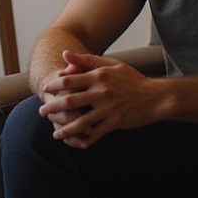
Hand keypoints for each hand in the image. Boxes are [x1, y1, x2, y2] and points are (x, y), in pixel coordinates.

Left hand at [38, 50, 160, 147]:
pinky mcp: (115, 122)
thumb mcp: (111, 65)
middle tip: (42, 112)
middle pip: (70, 101)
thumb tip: (64, 54)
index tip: (45, 90)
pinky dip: (85, 139)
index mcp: (99, 76)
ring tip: (55, 134)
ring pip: (81, 121)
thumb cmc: (131, 79)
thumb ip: (87, 60)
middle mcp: (102, 92)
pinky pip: (96, 133)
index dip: (54, 86)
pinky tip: (77, 142)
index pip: (69, 81)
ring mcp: (108, 108)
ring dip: (66, 129)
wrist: (155, 97)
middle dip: (53, 108)